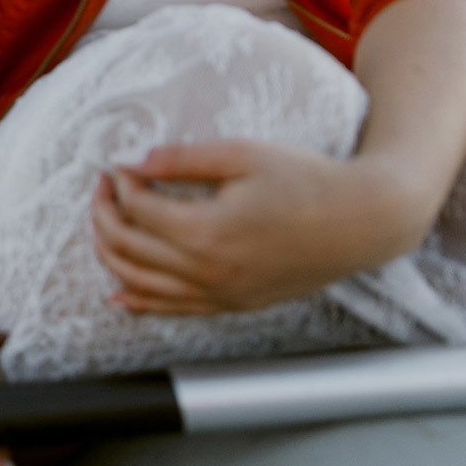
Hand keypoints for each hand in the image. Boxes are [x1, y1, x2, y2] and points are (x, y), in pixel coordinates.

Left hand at [91, 140, 423, 314]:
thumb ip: (182, 159)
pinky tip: (120, 293)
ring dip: (110, 254)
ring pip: (140, 284)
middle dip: (103, 214)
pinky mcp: (234, 305)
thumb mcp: (242, 154)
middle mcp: (209, 272)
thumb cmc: (307, 180)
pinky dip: (140, 301)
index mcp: (208, 232)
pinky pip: (173, 311)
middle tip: (102, 188)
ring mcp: (221, 294)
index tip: (118, 165)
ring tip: (104, 223)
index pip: (137, 210)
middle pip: (127, 248)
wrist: (363, 221)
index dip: (119, 184)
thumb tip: (133, 164)